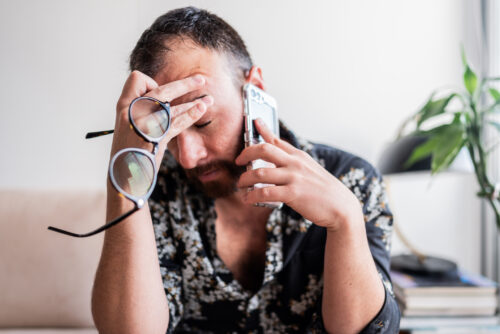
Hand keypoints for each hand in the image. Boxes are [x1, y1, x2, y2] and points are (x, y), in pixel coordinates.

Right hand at [112, 70, 212, 167]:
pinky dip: (191, 115)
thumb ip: (140, 109)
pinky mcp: (154, 139)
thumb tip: (162, 99)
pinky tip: (201, 110)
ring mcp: (143, 125)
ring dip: (193, 102)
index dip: (152, 83)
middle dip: (185, 84)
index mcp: (123, 106)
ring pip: (173, 107)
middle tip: (201, 80)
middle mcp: (132, 112)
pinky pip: (177, 123)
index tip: (162, 95)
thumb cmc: (128, 151)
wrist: (122, 176)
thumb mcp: (127, 125)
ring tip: (209, 100)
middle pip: (161, 90)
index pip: (137, 79)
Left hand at [235, 119, 363, 230]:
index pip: (277, 140)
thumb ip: (293, 161)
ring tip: (240, 185)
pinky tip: (248, 199)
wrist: (341, 207)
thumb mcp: (310, 169)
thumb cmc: (324, 190)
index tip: (254, 121)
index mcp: (298, 156)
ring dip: (245, 179)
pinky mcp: (293, 194)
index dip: (262, 130)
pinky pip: (266, 192)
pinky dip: (253, 196)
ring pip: (260, 172)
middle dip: (246, 153)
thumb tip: (278, 156)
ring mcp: (294, 177)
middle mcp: (295, 163)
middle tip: (238, 161)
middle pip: (264, 150)